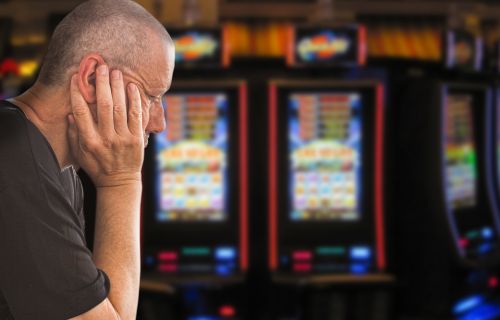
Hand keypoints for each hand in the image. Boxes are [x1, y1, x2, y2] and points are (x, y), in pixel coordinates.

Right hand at [68, 65, 143, 187]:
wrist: (120, 182)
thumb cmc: (97, 167)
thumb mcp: (80, 154)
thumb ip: (74, 134)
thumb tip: (70, 113)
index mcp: (90, 141)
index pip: (81, 113)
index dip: (77, 93)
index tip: (76, 77)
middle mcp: (107, 138)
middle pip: (104, 106)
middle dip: (102, 84)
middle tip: (101, 67)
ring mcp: (123, 138)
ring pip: (121, 108)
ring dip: (118, 88)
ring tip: (116, 72)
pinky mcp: (137, 139)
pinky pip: (136, 116)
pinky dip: (135, 100)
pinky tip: (132, 87)